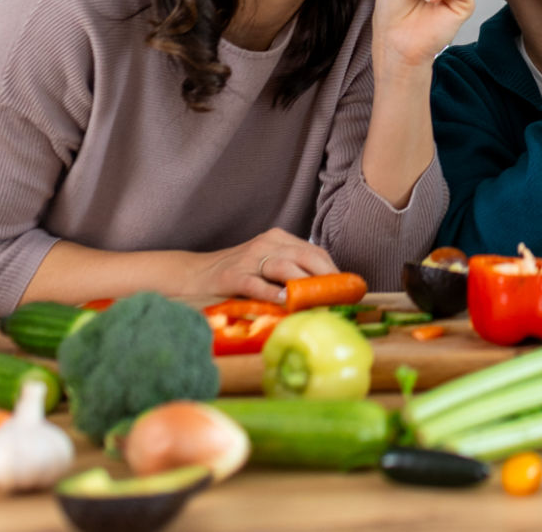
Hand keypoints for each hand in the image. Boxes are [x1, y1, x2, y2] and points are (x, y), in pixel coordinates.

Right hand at [188, 227, 336, 304]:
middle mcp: (266, 243)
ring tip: (319, 300)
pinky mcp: (231, 276)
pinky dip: (271, 292)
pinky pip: (255, 283)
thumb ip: (292, 275)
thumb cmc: (237, 275)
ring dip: (303, 283)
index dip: (334, 270)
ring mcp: (248, 259)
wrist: (194, 275)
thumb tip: (326, 295)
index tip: (348, 289)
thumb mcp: (267, 268)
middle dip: (327, 276)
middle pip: (305, 255)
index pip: (315, 251)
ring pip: (283, 265)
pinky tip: (284, 302)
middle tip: (340, 298)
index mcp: (278, 239)